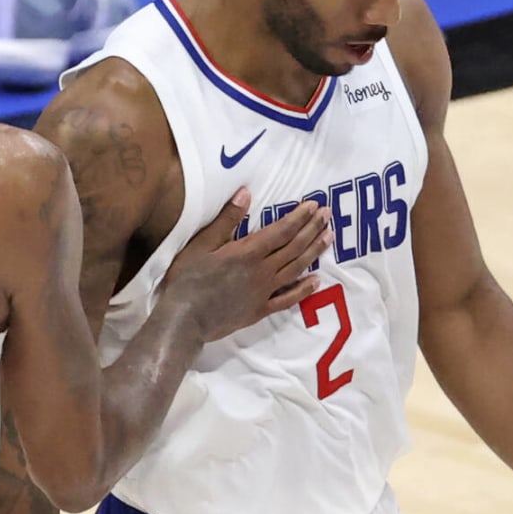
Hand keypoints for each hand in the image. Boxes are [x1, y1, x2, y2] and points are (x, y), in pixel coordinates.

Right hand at [163, 188, 331, 340]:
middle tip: (328, 215)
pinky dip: (303, 290)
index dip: (299, 217)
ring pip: (295, 269)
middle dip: (312, 229)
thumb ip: (227, 220)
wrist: (183, 320)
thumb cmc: (187, 279)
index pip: (281, 230)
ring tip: (328, 237)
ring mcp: (263, 293)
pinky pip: (287, 299)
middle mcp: (261, 271)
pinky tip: (316, 280)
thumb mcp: (202, 244)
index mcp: (247, 252)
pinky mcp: (259, 310)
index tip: (314, 205)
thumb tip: (246, 193)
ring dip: (313, 252)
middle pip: (293, 247)